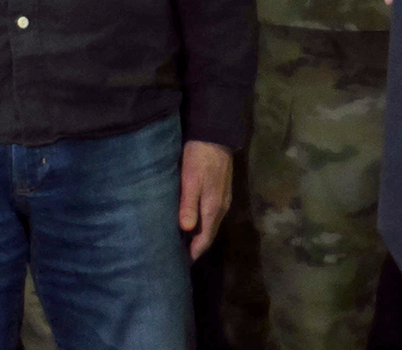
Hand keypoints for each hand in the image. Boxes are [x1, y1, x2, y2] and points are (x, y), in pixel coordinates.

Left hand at [178, 141, 232, 260]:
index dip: (195, 252)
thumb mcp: (190, 181)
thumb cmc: (200, 159)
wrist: (216, 137)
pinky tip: (191, 221)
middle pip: (209, 233)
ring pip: (211, 223)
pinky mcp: (220, 191)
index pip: (205, 238)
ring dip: (199, 234)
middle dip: (196, 246)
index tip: (181, 265)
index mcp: (214, 207)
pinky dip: (202, 223)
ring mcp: (223, 199)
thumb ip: (188, 205)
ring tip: (182, 241)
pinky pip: (211, 214)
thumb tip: (186, 230)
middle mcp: (221, 207)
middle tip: (178, 256)